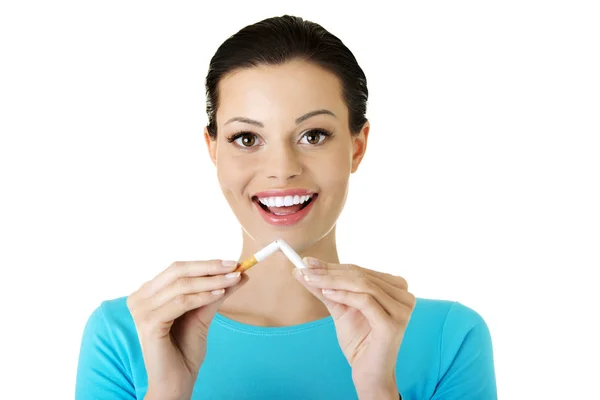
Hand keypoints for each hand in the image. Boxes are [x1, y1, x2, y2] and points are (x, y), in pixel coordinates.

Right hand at [127, 260, 247, 399]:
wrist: (176, 381)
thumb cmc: (185, 350)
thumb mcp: (203, 314)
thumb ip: (216, 293)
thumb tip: (240, 274)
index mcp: (148, 293)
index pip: (178, 269)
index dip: (206, 264)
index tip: (233, 263)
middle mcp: (139, 298)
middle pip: (178, 271)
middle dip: (210, 268)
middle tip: (235, 266)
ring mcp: (142, 310)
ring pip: (182, 286)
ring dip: (212, 281)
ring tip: (234, 279)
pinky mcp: (149, 323)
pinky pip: (181, 303)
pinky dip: (203, 296)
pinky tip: (220, 294)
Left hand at [293, 258, 415, 398]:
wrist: (368, 372)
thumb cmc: (358, 340)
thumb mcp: (340, 308)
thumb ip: (326, 289)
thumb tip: (304, 269)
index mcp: (395, 288)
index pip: (360, 270)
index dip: (332, 265)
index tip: (308, 262)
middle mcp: (404, 295)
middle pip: (360, 275)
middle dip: (329, 272)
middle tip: (305, 269)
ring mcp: (401, 309)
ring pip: (363, 285)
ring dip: (333, 280)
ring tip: (311, 280)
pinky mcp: (393, 323)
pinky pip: (365, 301)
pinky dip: (344, 295)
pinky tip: (327, 293)